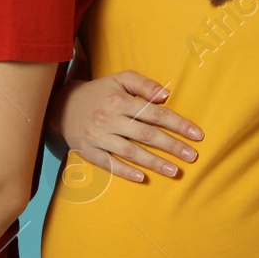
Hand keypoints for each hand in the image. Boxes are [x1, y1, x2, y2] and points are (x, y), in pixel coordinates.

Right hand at [54, 71, 202, 181]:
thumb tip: (166, 95)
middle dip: (172, 146)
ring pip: (130, 152)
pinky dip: (124, 171)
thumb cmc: (99, 91)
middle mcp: (109, 119)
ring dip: (154, 162)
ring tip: (175, 171)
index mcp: (120, 100)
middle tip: (192, 156)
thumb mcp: (120, 79)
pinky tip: (143, 178)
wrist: (61, 104)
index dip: (178, 124)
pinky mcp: (87, 151)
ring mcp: (98, 137)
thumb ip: (144, 84)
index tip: (197, 135)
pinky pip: (108, 164)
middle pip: (146, 135)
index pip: (155, 113)